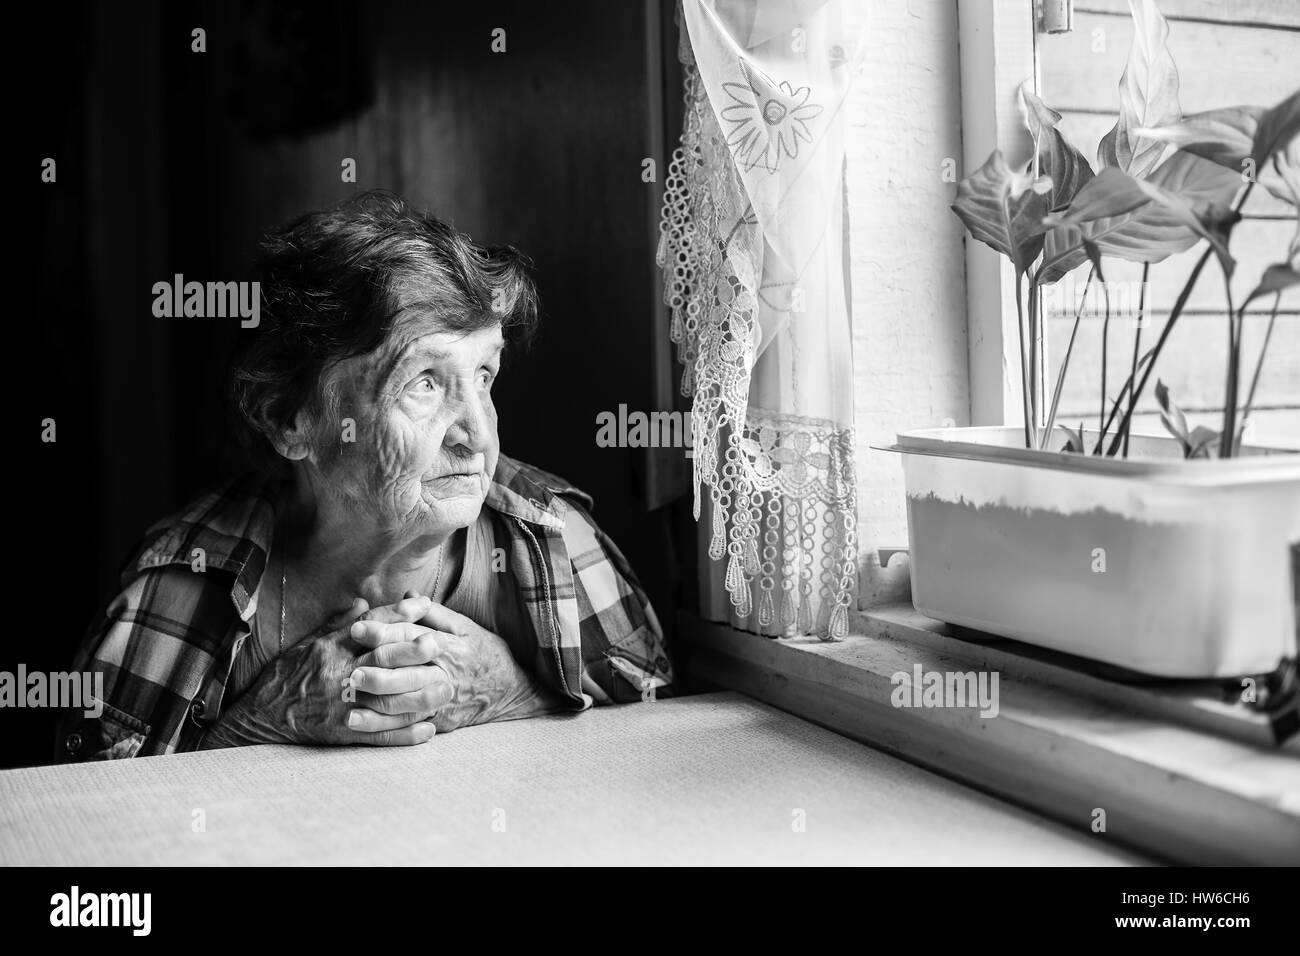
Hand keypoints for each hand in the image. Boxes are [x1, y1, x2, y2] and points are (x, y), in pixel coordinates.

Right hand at [200, 595, 440, 748]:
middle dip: (411, 651)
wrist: (260, 717)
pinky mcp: (341, 731)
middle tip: (438, 643)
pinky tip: (429, 730)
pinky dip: (405, 734)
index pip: (369, 626)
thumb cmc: (286, 677)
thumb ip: (337, 625)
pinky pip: (378, 734)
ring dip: (418, 695)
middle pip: (380, 658)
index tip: (423, 604)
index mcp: (331, 648)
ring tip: (446, 689)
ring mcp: (340, 703)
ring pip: (385, 698)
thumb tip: (363, 602)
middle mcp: (338, 673)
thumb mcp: (307, 644)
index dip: (397, 613)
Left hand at [349, 600, 563, 732]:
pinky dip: (384, 726)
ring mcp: (444, 700)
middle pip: (407, 672)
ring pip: (406, 703)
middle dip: (376, 672)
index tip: (356, 629)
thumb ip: (434, 612)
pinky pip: (409, 725)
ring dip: (375, 702)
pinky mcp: (441, 720)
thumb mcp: (466, 626)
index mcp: (449, 645)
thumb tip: (407, 595)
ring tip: (349, 699)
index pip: (412, 636)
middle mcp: (445, 674)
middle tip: (349, 671)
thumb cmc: (484, 652)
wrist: (511, 690)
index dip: (384, 631)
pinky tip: (360, 724)